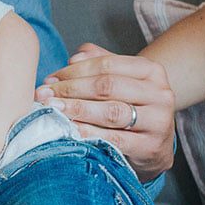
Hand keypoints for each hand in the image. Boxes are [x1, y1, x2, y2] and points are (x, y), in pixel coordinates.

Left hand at [35, 43, 175, 180]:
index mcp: (151, 71)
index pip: (107, 64)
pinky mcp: (150, 147)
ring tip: (52, 109)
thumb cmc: (130, 106)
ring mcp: (158, 121)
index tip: (50, 79)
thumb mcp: (120, 80)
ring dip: (76, 109)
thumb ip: (99, 63)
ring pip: (111, 112)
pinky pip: (114, 138)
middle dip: (71, 89)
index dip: (74, 71)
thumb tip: (74, 57)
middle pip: (107, 86)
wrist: (155, 145)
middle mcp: (160, 94)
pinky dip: (88, 133)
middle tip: (44, 95)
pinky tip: (69, 129)